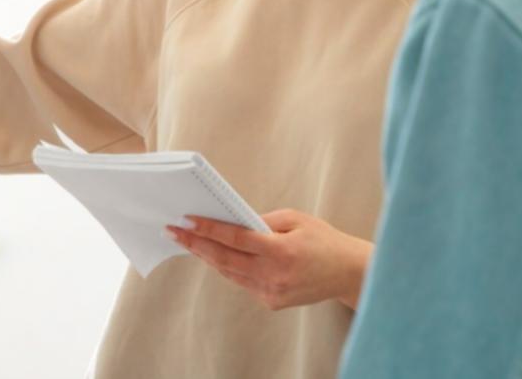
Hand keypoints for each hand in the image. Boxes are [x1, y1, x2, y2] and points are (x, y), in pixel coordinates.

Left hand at [168, 210, 371, 310]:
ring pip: (230, 273)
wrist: (348, 273)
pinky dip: (229, 268)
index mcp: (281, 250)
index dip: (208, 229)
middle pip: (224, 259)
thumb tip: (231, 221)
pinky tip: (216, 256)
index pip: (235, 238)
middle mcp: (274, 274)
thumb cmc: (323, 240)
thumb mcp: (295, 218)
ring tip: (189, 241)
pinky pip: (243, 282)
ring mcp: (272, 292)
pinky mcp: (272, 302)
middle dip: (196, 244)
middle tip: (174, 232)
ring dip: (208, 257)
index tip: (186, 221)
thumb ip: (262, 221)